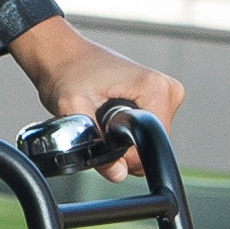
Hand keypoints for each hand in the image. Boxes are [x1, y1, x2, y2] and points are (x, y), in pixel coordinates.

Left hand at [11, 19, 184, 155]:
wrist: (62, 54)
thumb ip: (96, 145)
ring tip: (102, 115)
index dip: (125, 152)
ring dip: (123, 139)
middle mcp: (167, 90)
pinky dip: (125, 131)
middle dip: (123, 145)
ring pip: (147, 140)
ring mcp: (164, 94)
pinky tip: (108, 116)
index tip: (102, 135)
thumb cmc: (67, 72)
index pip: (152, 142)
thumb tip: (118, 174)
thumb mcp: (74, 109)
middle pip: (151, 143)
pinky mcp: (156, 99)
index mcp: (155, 87)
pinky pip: (144, 130)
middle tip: (98, 122)